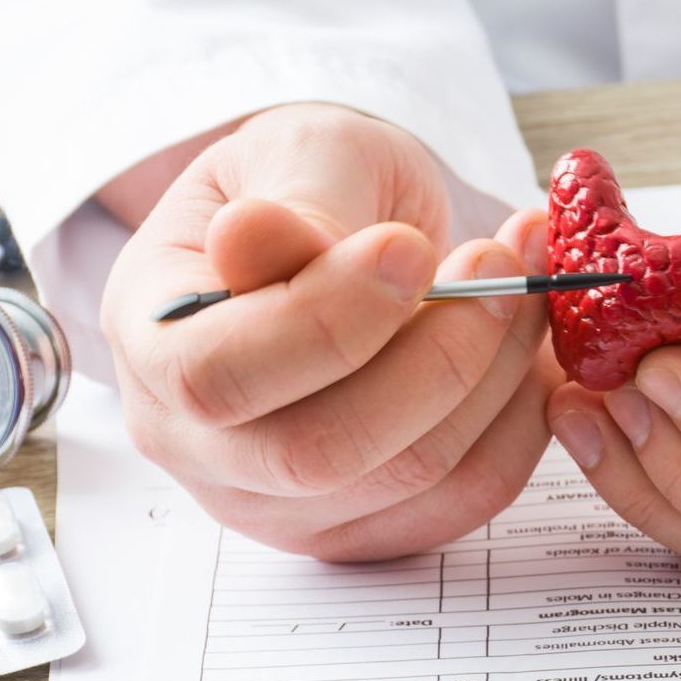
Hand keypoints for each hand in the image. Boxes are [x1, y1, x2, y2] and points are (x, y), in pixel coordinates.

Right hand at [100, 103, 553, 558]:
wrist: (349, 242)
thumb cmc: (311, 190)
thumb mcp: (296, 153)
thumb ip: (292, 199)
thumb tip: (255, 240)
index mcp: (153, 344)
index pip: (217, 377)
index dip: (326, 322)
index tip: (411, 247)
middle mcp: (201, 449)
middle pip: (320, 452)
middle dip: (437, 356)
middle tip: (501, 264)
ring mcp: (284, 505)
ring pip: (410, 476)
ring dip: (495, 375)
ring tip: (525, 284)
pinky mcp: (369, 527)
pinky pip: (467, 499)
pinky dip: (519, 421)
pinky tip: (527, 350)